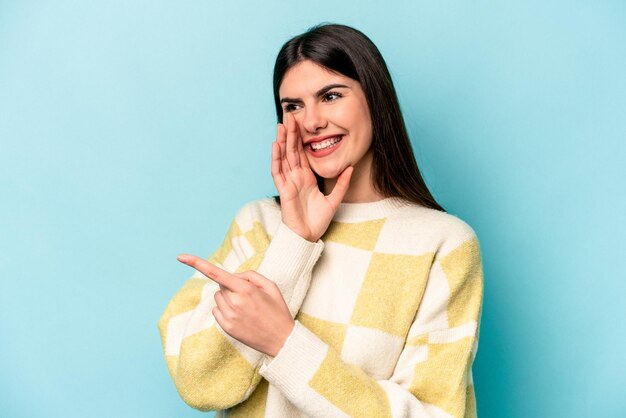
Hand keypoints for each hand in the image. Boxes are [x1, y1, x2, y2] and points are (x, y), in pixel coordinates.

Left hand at [177, 254, 294, 356]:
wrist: (281, 340)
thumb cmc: (277, 310)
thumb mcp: (270, 286)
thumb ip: (250, 275)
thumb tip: (232, 276)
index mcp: (245, 290)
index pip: (216, 273)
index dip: (196, 263)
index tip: (180, 257)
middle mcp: (234, 303)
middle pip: (221, 285)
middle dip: (231, 286)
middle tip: (250, 297)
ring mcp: (228, 316)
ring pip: (218, 297)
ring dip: (228, 298)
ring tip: (247, 308)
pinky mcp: (226, 327)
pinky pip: (217, 310)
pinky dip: (226, 309)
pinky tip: (241, 316)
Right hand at [271, 112, 353, 241]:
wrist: (308, 236)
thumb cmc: (317, 221)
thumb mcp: (334, 199)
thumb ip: (342, 183)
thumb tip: (351, 168)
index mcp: (306, 178)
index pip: (301, 154)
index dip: (300, 138)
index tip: (300, 123)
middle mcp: (295, 177)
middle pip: (291, 151)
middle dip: (291, 134)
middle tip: (290, 115)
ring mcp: (288, 183)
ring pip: (283, 157)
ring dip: (282, 141)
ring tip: (282, 125)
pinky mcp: (284, 190)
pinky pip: (278, 172)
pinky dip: (276, 158)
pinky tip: (276, 145)